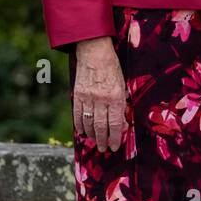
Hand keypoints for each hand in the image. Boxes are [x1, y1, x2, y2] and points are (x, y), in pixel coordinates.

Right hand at [72, 36, 127, 151]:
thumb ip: (121, 103)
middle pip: (101, 126)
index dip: (115, 137)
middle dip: (103, 140)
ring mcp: (88, 97)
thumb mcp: (122, 84)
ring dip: (92, 135)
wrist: (94, 51)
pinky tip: (83, 131)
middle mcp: (102, 99)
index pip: (115, 124)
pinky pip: (78, 114)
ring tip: (95, 142)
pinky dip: (80, 125)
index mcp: (116, 96)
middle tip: (105, 148)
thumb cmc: (112, 67)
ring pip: (89, 123)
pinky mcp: (78, 94)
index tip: (115, 146)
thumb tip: (122, 121)